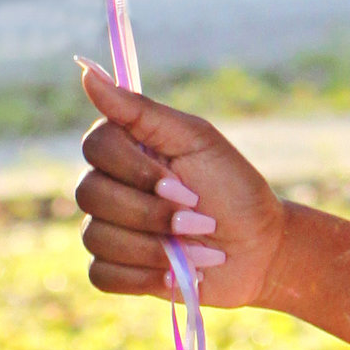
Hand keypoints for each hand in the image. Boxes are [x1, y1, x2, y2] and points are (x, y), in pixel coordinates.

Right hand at [74, 62, 288, 309]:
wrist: (260, 250)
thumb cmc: (233, 189)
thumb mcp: (196, 141)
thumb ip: (141, 111)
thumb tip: (88, 73)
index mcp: (126, 148)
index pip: (95, 146)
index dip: (136, 170)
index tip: (181, 183)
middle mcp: (109, 185)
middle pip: (90, 194)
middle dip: (152, 213)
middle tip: (199, 218)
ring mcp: (108, 228)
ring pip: (96, 236)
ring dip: (155, 248)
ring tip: (197, 248)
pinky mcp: (114, 270)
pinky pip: (101, 274)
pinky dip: (144, 276)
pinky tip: (176, 274)